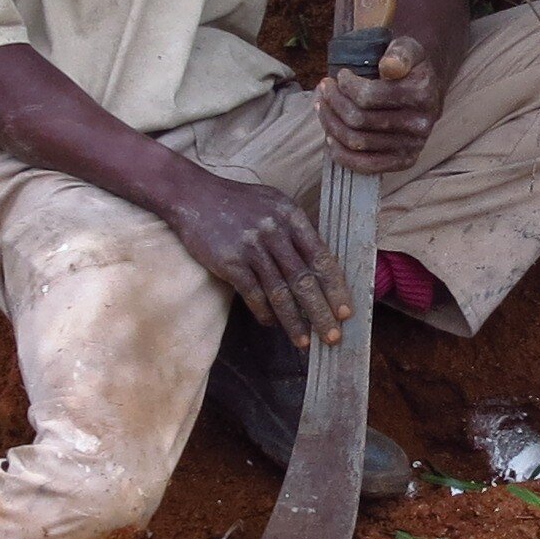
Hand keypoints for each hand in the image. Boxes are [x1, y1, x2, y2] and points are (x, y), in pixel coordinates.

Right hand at [162, 168, 351, 346]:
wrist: (193, 196)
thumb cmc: (238, 202)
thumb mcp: (274, 204)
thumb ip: (297, 230)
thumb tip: (320, 264)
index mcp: (291, 216)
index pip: (321, 256)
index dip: (335, 287)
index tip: (346, 311)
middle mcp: (275, 231)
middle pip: (304, 279)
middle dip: (321, 312)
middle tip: (333, 336)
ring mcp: (252, 247)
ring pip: (280, 292)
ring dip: (294, 321)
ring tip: (304, 343)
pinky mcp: (230, 262)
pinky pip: (253, 295)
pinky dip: (264, 313)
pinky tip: (272, 325)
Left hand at [316, 38, 438, 175]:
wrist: (428, 88)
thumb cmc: (409, 66)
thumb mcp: (407, 49)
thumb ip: (400, 53)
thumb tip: (388, 66)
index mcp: (422, 94)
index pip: (369, 96)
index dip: (346, 86)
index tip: (340, 75)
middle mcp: (420, 124)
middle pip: (359, 120)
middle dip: (333, 102)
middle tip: (324, 88)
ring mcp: (413, 146)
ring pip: (357, 142)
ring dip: (331, 124)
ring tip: (322, 106)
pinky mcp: (405, 161)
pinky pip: (366, 165)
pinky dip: (342, 154)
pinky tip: (330, 136)